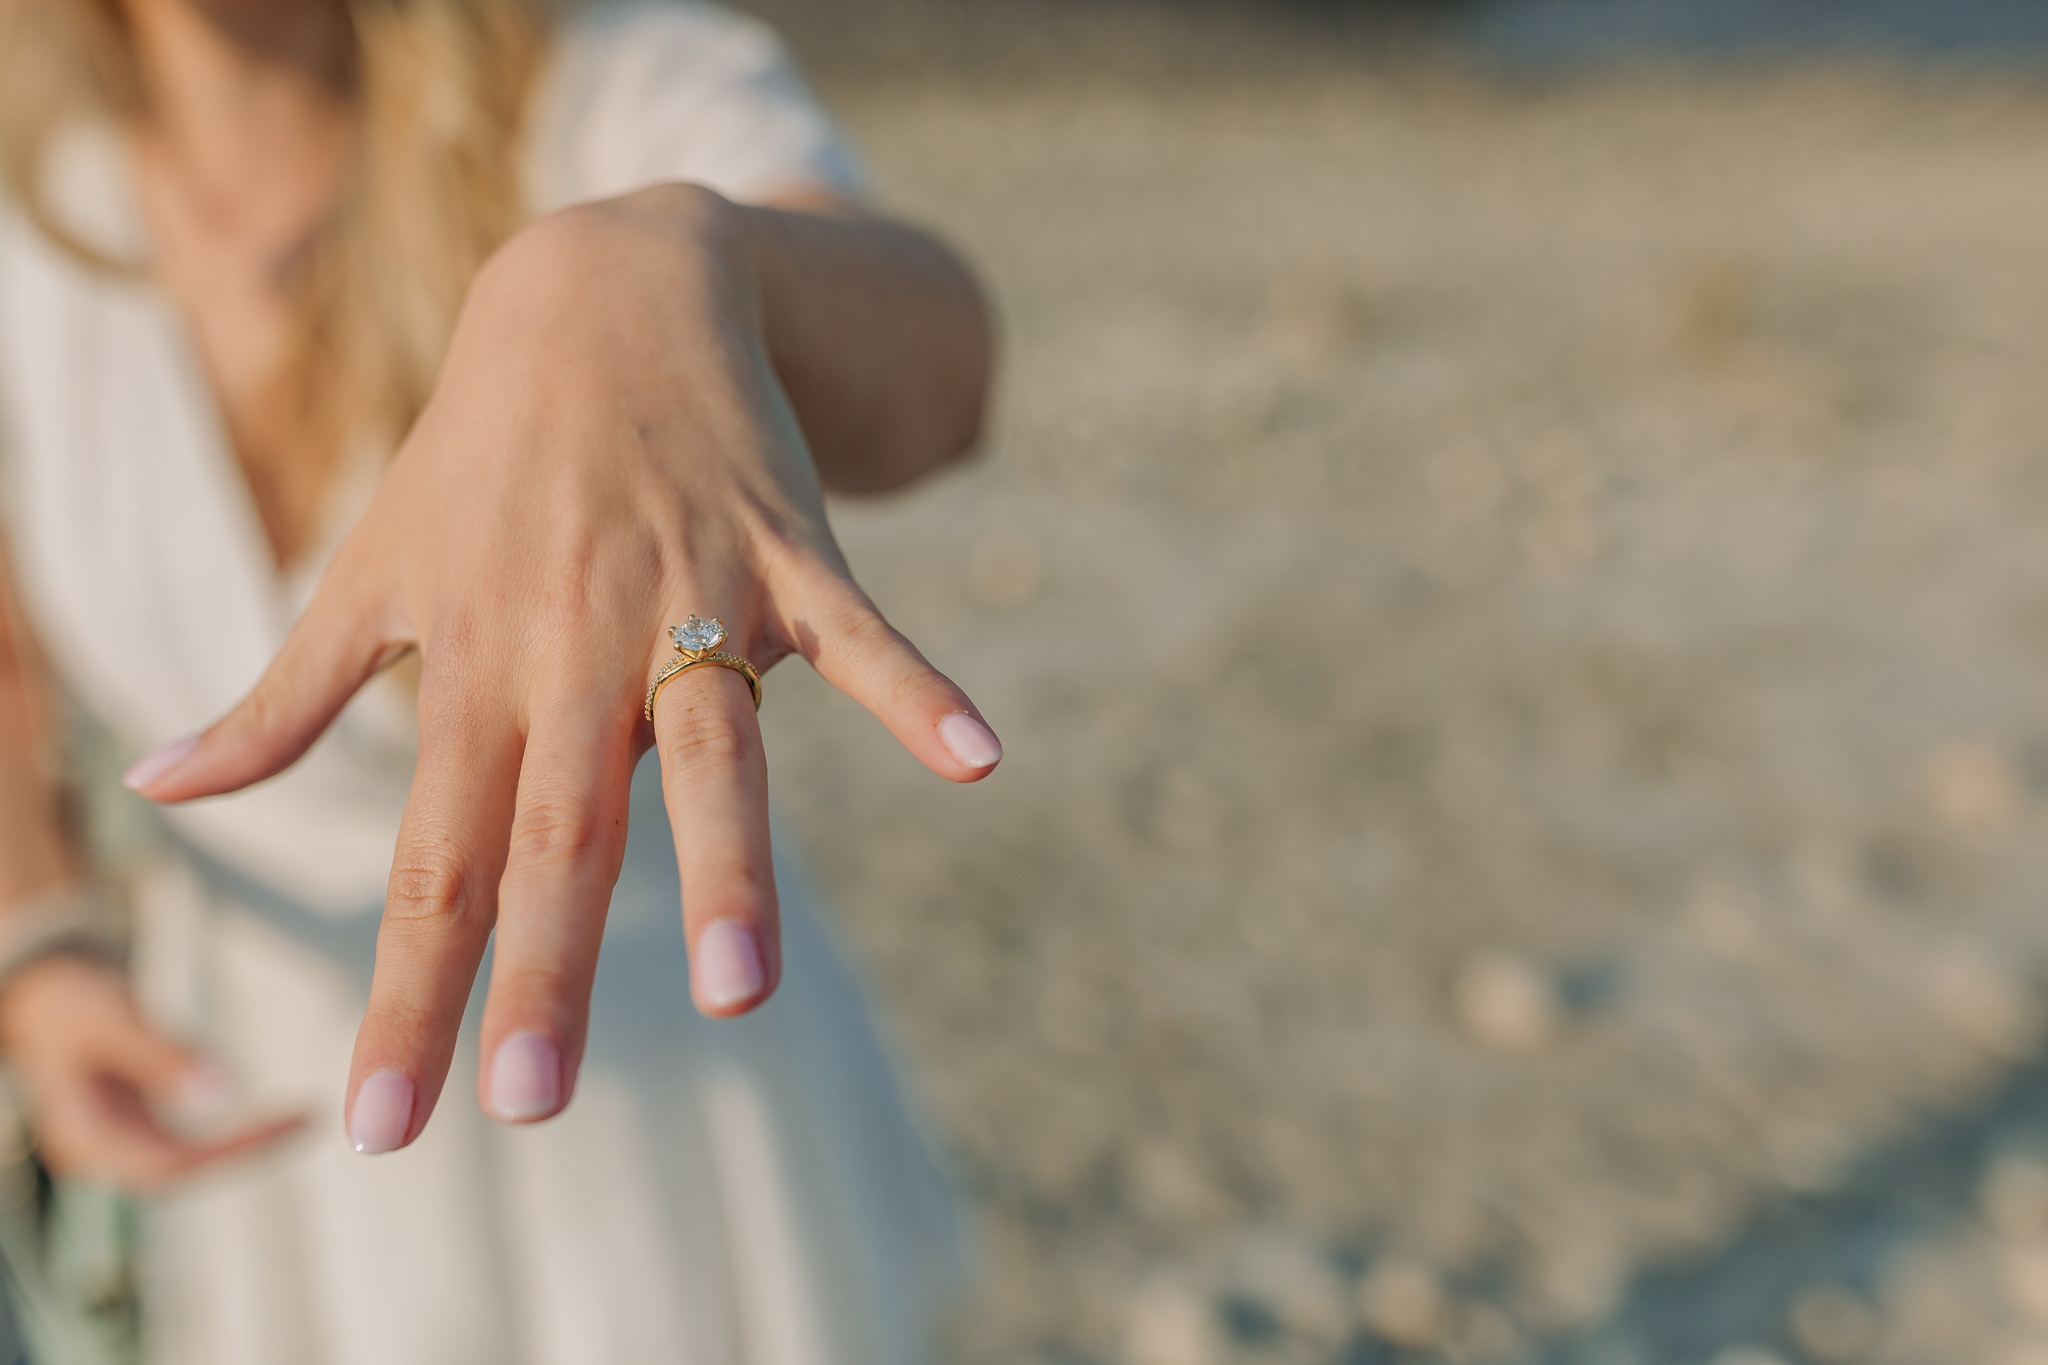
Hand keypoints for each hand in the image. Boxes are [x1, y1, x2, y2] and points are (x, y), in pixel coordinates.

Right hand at [0, 956, 303, 1188]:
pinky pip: (187, 1141)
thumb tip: (220, 1093)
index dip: (233, 1152)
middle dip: (247, 1150)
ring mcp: (115, 1140)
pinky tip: (267, 1116)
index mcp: (84, 1139)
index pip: (168, 1168)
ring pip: (188, 1159)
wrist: (40, 989)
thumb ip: (161, 1057)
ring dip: (243, 1144)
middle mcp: (98, 1151)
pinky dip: (228, 1131)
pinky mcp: (132, 1123)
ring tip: (299, 1117)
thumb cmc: (69, 1000)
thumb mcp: (112, 1020)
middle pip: (184, 1171)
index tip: (288, 1123)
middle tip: (306, 1119)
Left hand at [122, 185, 1002, 1152]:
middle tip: (531, 1103)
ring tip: (739, 994)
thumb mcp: (370, 568)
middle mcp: (573, 645)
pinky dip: (915, 689)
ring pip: (705, 749)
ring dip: (725, 867)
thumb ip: (286, 696)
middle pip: (559, 829)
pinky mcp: (787, 551)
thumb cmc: (479, 452)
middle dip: (545, 969)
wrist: (603, 285)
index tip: (384, 1128)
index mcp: (474, 668)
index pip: (433, 858)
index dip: (407, 993)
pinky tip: (978, 757)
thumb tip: (155, 787)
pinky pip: (859, 631)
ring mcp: (688, 596)